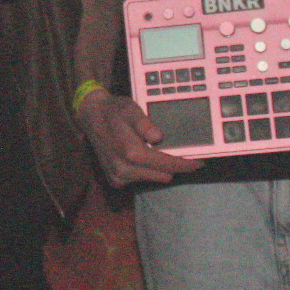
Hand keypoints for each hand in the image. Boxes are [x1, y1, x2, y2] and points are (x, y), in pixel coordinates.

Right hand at [75, 88, 198, 186]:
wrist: (91, 117)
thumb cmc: (114, 111)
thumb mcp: (131, 109)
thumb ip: (144, 124)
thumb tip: (159, 137)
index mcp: (130, 152)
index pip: (166, 164)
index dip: (185, 164)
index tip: (199, 163)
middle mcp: (124, 168)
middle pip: (162, 174)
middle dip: (173, 165)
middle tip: (181, 153)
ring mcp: (118, 176)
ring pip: (153, 178)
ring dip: (159, 168)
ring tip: (157, 151)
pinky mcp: (115, 180)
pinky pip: (140, 179)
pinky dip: (146, 170)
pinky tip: (142, 156)